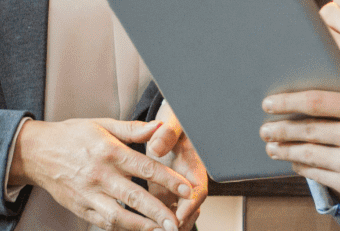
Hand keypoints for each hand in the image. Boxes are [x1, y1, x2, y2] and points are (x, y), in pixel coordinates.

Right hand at [9, 118, 195, 230]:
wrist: (35, 152)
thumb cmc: (72, 136)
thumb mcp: (103, 124)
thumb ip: (133, 129)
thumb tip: (161, 126)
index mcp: (109, 151)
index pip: (145, 168)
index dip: (168, 180)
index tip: (187, 190)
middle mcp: (100, 175)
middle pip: (134, 196)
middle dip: (158, 212)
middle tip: (177, 223)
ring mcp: (88, 194)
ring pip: (118, 215)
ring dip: (141, 227)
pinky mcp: (80, 207)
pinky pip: (103, 222)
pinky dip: (122, 228)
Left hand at [145, 103, 208, 228]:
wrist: (172, 121)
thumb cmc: (175, 120)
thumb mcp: (173, 121)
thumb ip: (166, 133)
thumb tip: (156, 146)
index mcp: (194, 164)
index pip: (198, 190)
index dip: (189, 206)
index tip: (177, 218)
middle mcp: (187, 179)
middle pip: (189, 209)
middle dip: (178, 224)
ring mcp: (175, 187)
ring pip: (175, 213)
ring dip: (166, 225)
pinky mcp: (162, 189)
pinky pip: (160, 209)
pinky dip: (153, 219)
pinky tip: (141, 226)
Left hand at [259, 90, 339, 210]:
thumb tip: (320, 104)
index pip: (316, 100)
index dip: (288, 101)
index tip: (270, 103)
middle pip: (305, 128)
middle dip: (279, 128)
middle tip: (264, 128)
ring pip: (306, 153)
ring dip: (285, 149)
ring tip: (273, 146)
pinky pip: (317, 173)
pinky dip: (302, 167)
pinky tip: (296, 162)